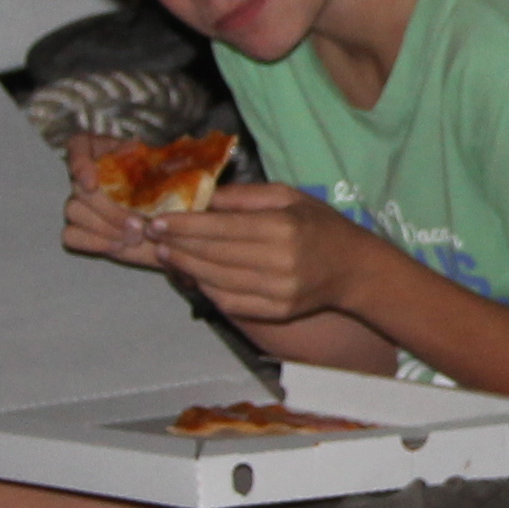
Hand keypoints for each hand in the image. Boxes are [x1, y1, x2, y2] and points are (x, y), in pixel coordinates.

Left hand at [141, 182, 375, 328]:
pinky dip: (207, 289)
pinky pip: (230, 302)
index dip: (184, 226)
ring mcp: (277, 291)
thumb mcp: (288, 196)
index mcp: (281, 227)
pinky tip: (195, 275)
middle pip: (214, 255)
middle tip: (154, 237)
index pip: (221, 228)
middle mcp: (279, 261)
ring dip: (187, 268)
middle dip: (179, 245)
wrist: (354, 269)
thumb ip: (244, 196)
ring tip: (168, 254)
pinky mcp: (276, 311)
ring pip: (217, 281)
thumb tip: (202, 198)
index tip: (158, 221)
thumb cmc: (319, 225)